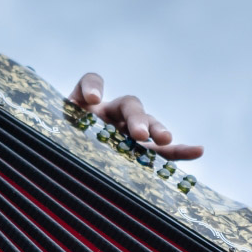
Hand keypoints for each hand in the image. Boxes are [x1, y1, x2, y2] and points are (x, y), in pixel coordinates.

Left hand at [69, 73, 203, 160]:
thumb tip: (82, 113)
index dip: (92, 87)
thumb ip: (61, 120)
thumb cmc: (59, 148)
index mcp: (87, 105)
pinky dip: (179, 152)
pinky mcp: (141, 153)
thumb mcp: (53, 134)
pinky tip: (198, 151)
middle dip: (136, 118)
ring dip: (158, 130)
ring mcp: (129, 133)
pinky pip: (162, 152)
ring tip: (166, 139)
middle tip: (139, 134)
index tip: (91, 100)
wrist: (66, 169)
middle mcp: (111, 113)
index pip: (90, 82)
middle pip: (129, 105)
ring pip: (149, 125)